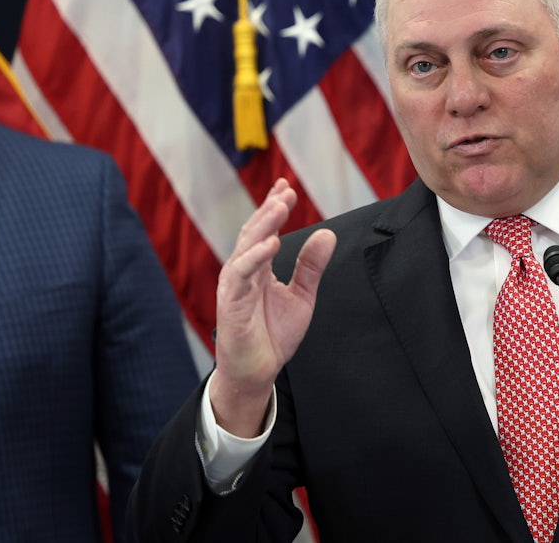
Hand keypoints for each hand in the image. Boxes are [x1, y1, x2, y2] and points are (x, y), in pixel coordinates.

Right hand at [209, 178, 335, 436]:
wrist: (258, 372)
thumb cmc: (274, 334)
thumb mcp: (302, 296)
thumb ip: (311, 266)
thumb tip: (328, 233)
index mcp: (258, 268)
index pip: (264, 230)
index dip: (274, 208)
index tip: (287, 187)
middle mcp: (244, 272)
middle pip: (254, 233)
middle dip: (269, 210)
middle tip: (285, 190)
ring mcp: (235, 286)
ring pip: (246, 248)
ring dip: (263, 225)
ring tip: (280, 207)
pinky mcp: (231, 304)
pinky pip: (240, 275)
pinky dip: (254, 258)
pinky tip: (271, 244)